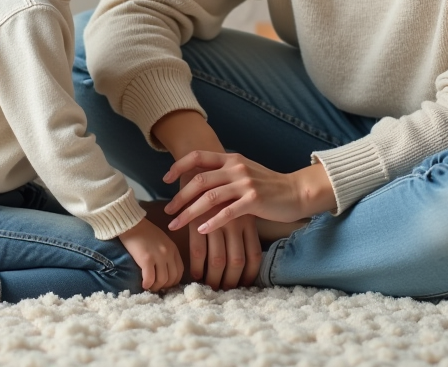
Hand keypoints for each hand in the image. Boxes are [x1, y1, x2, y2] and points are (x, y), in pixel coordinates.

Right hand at [117, 218, 183, 291]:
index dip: (173, 281)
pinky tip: (143, 284)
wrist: (131, 224)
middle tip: (156, 287)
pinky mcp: (146, 259)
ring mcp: (158, 256)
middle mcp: (168, 253)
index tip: (164, 284)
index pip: (179, 271)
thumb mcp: (162, 241)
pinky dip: (147, 284)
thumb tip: (164, 270)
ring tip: (149, 286)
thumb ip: (166, 253)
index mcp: (173, 248)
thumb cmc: (144, 232)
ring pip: (162, 280)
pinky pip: (150, 279)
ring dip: (156, 287)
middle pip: (172, 278)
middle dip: (164, 286)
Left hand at [163, 151, 334, 234]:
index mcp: (231, 158)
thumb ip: (225, 173)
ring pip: (209, 197)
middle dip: (180, 196)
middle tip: (168, 211)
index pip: (198, 156)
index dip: (179, 166)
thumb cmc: (269, 186)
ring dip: (190, 212)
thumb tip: (200, 181)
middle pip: (199, 180)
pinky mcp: (254, 200)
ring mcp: (245, 183)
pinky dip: (211, 222)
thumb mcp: (244, 172)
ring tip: (176, 224)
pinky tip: (201, 231)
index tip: (166, 179)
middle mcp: (236, 167)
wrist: (297, 191)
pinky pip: (227, 212)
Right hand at [175, 172, 261, 288]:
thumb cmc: (223, 182)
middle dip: (229, 279)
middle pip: (236, 259)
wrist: (202, 156)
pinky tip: (194, 272)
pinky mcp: (199, 219)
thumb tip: (246, 247)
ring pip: (217, 258)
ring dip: (211, 276)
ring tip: (207, 285)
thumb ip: (244, 219)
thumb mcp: (239, 199)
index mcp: (248, 217)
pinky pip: (198, 248)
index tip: (243, 285)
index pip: (253, 253)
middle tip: (223, 290)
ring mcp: (218, 222)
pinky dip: (196, 264)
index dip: (248, 272)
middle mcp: (236, 220)